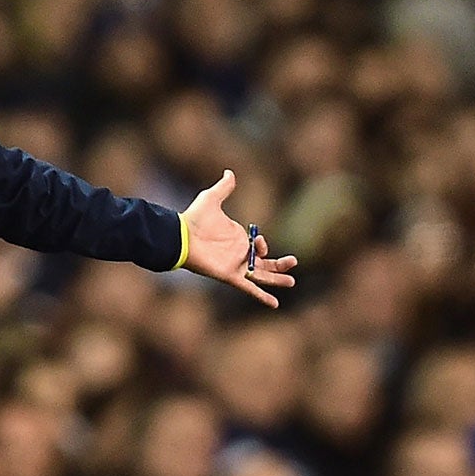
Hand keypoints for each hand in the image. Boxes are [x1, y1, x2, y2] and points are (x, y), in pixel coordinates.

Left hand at [180, 171, 296, 308]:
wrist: (180, 236)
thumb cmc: (194, 218)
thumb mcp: (212, 199)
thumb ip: (224, 188)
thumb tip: (229, 171)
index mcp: (237, 239)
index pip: (258, 245)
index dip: (262, 244)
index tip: (258, 240)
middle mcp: (238, 254)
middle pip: (265, 262)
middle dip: (280, 264)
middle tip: (294, 262)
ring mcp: (235, 266)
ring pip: (262, 275)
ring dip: (276, 279)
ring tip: (291, 282)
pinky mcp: (230, 276)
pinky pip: (249, 288)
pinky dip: (261, 296)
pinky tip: (274, 304)